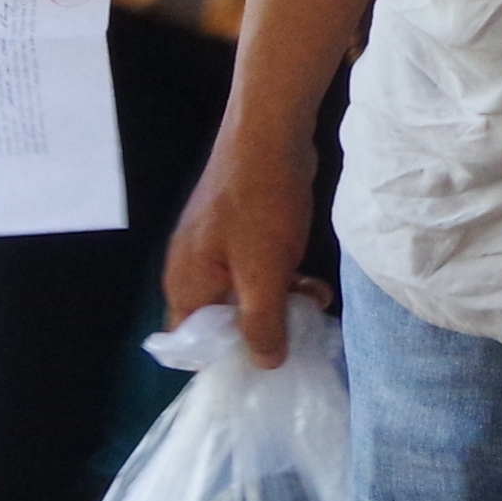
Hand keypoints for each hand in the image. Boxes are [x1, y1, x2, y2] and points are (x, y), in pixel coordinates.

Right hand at [162, 115, 318, 366]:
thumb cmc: (259, 205)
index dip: (223, 359)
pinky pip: (257, 270)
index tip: (260, 365)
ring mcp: (215, 249)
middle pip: (221, 321)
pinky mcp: (239, 231)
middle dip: (261, 330)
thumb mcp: (263, 275)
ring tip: (316, 305)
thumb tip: (265, 364)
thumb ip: (262, 324)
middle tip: (298, 336)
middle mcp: (192, 270)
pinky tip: (314, 284)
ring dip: (280, 304)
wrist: (270, 135)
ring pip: (245, 295)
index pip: (190, 343)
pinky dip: (282, 279)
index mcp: (185, 284)